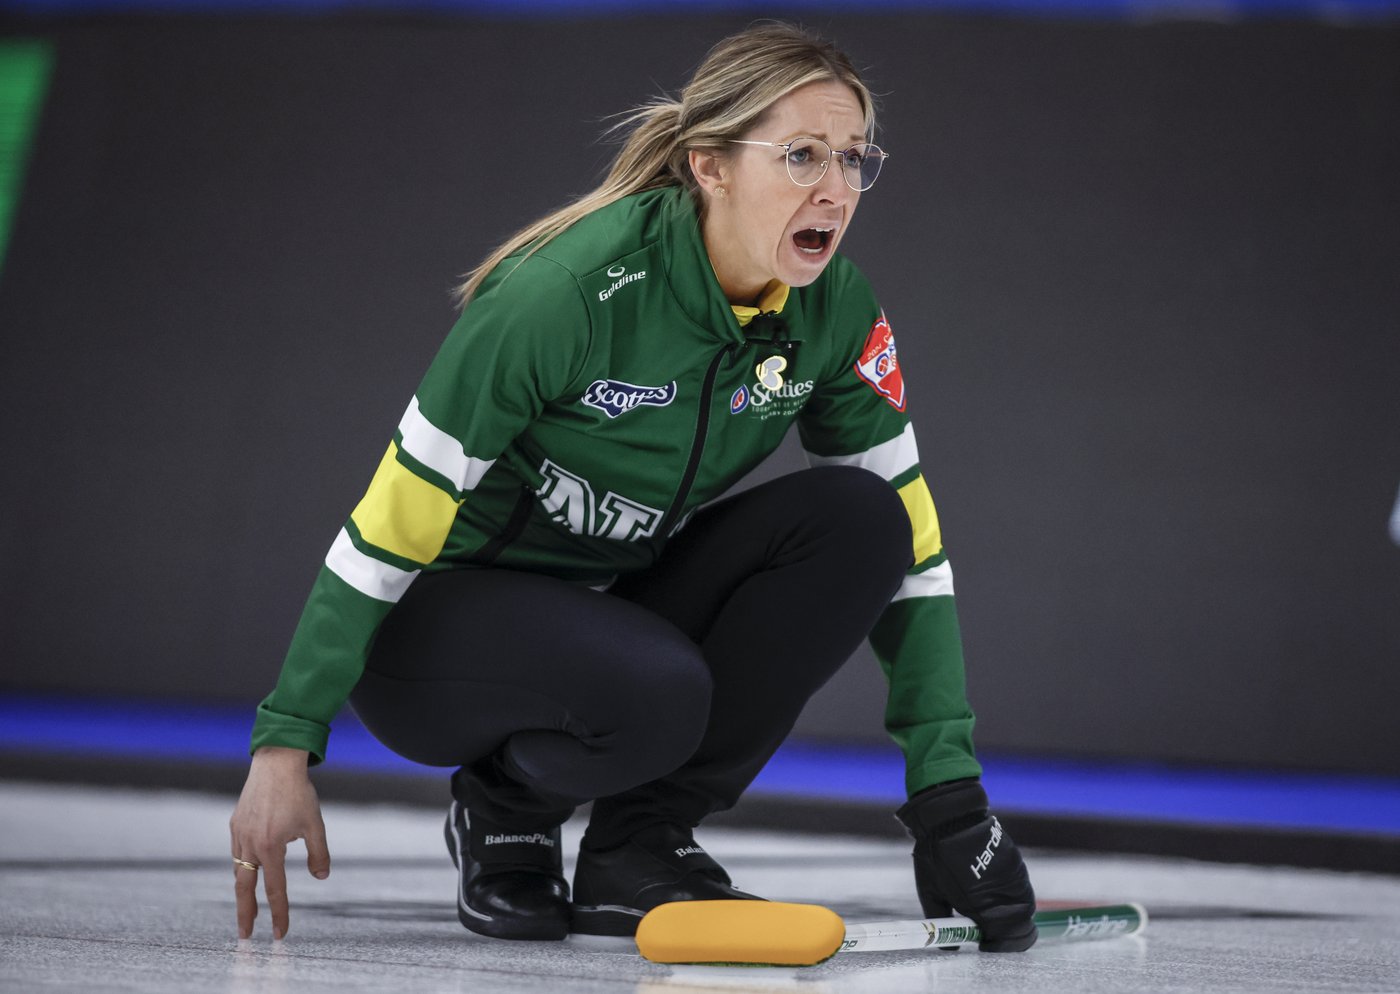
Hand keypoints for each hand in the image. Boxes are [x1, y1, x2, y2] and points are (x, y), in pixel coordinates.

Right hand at [229, 746, 330, 938]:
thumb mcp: (315, 824)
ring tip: (248, 906)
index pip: (275, 889)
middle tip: (245, 934)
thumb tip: (321, 877)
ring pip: (238, 868)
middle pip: (244, 887)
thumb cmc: (299, 793)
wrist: (276, 762)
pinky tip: (250, 869)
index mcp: (270, 847)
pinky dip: (242, 865)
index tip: (279, 933)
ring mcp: (239, 833)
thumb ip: (319, 853)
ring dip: (244, 889)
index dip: (279, 913)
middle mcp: (250, 844)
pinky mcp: (235, 823)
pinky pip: (237, 851)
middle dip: (245, 913)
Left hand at [895, 778, 1036, 951]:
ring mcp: (1016, 878)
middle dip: (1007, 937)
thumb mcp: (931, 892)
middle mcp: (1007, 894)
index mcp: (985, 906)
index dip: (996, 948)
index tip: (982, 945)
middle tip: (987, 933)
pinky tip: (993, 891)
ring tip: (989, 911)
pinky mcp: (1017, 864)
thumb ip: (942, 920)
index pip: (1006, 941)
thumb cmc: (935, 855)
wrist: (950, 817)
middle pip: (1022, 930)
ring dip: (1011, 917)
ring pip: (1025, 910)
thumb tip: (950, 943)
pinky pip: (1022, 890)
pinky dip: (1012, 898)